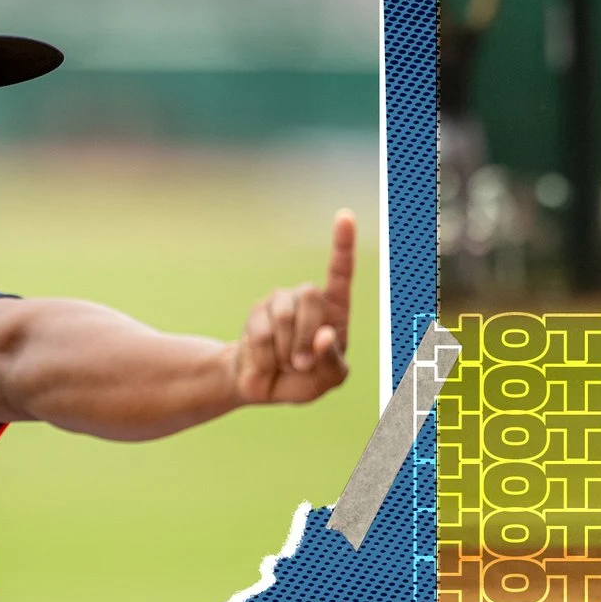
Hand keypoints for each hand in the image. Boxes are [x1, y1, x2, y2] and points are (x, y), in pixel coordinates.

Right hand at [231, 210, 354, 404]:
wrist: (264, 385)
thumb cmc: (304, 379)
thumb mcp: (329, 378)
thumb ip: (332, 360)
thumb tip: (325, 335)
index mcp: (335, 309)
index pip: (340, 272)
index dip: (343, 244)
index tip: (344, 216)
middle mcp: (307, 298)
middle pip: (310, 296)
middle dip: (307, 334)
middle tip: (303, 362)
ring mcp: (279, 302)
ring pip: (283, 316)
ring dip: (286, 351)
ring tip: (286, 363)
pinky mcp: (256, 313)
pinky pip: (261, 334)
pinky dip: (267, 358)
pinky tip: (268, 361)